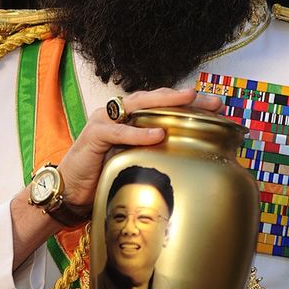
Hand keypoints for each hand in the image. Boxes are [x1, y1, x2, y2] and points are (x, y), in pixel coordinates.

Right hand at [58, 87, 221, 208]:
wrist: (70, 190)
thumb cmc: (103, 175)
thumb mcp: (135, 162)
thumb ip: (155, 153)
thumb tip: (193, 160)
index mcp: (130, 118)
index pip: (163, 104)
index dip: (189, 104)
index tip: (218, 108)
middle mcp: (118, 113)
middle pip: (155, 98)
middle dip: (185, 98)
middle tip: (212, 101)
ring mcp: (105, 120)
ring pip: (138, 105)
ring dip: (165, 102)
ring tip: (188, 100)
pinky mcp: (94, 135)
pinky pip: (118, 131)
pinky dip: (138, 132)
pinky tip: (158, 133)